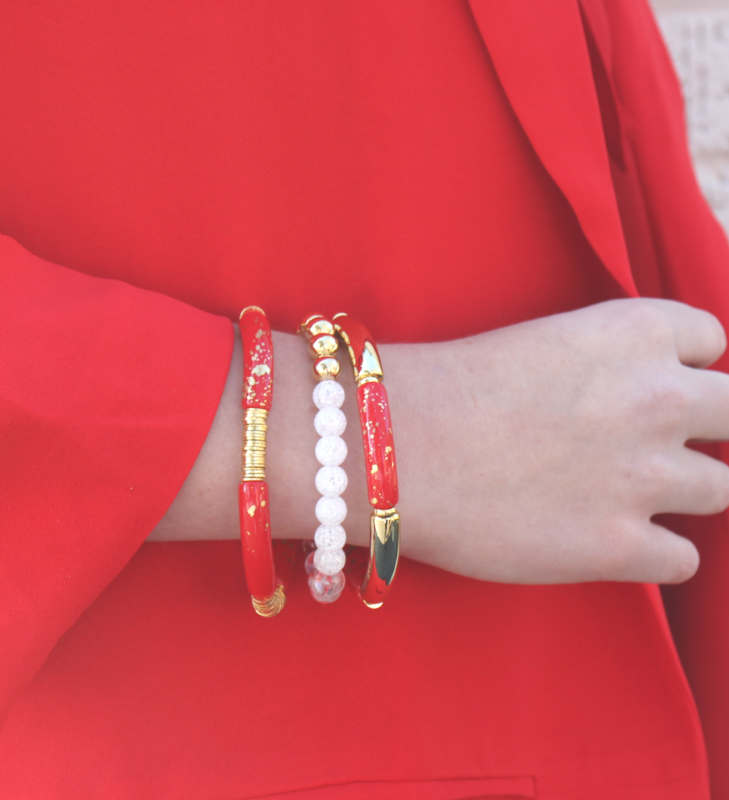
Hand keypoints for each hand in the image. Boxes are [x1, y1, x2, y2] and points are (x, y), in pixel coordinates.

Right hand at [152, 298, 728, 585]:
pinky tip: (609, 541)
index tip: (653, 384)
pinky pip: (684, 557)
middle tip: (648, 444)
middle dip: (704, 427)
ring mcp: (647, 476)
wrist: (393, 447)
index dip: (684, 364)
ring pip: (723, 488)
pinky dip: (653, 551)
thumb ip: (602, 360)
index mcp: (633, 331)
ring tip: (622, 494)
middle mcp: (660, 397)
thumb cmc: (444, 387)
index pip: (710, 339)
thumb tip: (630, 391)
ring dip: (681, 491)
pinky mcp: (620, 546)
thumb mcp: (539, 343)